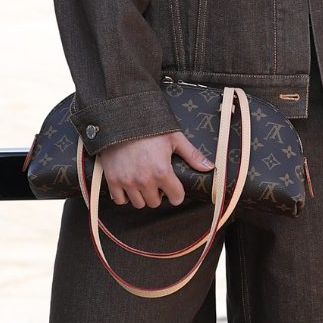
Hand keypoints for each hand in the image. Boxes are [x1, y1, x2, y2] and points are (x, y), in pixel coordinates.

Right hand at [99, 131, 213, 208]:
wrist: (120, 118)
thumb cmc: (149, 127)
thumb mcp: (174, 138)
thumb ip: (192, 154)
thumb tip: (210, 167)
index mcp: (162, 171)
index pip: (176, 198)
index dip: (177, 194)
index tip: (174, 190)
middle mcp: (145, 180)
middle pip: (155, 202)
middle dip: (159, 194)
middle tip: (157, 182)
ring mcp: (127, 181)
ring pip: (139, 203)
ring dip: (143, 196)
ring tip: (143, 183)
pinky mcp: (113, 180)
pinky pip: (120, 200)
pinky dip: (125, 196)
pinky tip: (129, 185)